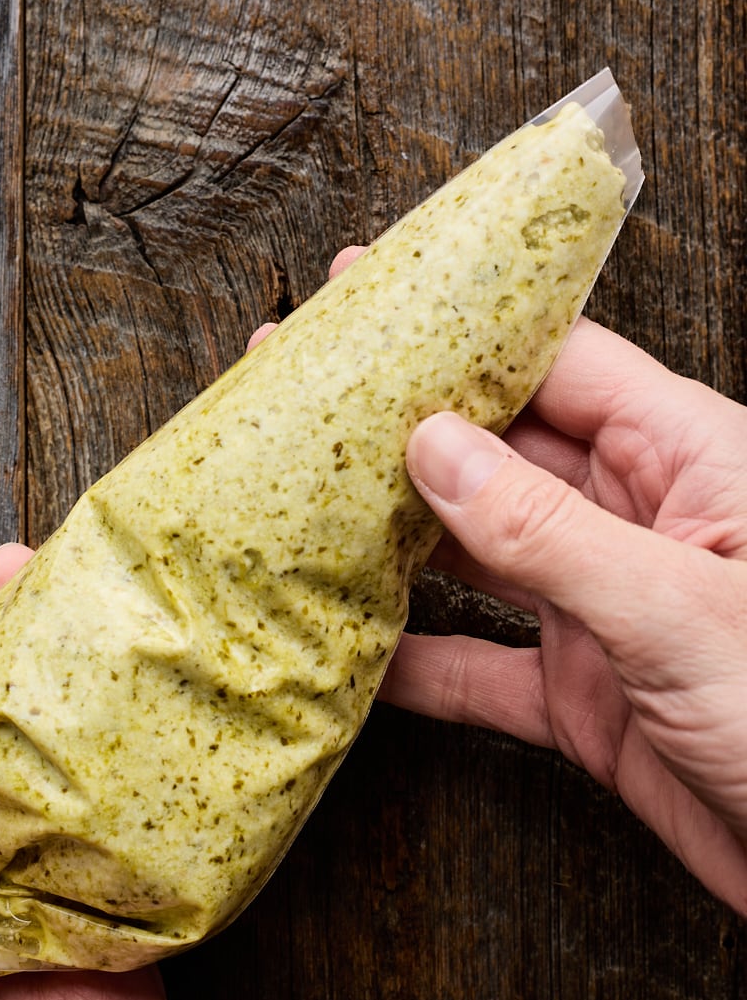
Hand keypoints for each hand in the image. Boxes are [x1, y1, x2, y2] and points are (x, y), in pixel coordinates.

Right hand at [253, 249, 746, 910]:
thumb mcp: (675, 610)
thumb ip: (548, 531)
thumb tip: (437, 449)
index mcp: (692, 464)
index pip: (563, 366)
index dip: (466, 334)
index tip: (374, 301)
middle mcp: (642, 526)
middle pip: (507, 454)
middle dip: (408, 431)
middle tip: (310, 399)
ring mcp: (609, 612)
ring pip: (484, 556)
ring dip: (400, 541)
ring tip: (308, 508)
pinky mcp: (586, 698)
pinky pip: (484, 667)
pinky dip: (420, 663)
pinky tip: (354, 648)